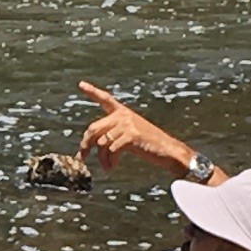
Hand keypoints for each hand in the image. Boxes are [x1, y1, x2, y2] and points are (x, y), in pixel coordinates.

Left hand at [74, 81, 194, 174]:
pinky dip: (110, 161)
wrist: (168, 150)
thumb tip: (91, 144)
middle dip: (85, 145)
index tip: (81, 84)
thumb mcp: (130, 133)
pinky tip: (113, 166)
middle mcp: (123, 115)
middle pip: (94, 128)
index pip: (105, 99)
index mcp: (123, 112)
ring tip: (108, 166)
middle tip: (82, 158)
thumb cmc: (149, 144)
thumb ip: (113, 133)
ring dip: (102, 158)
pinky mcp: (131, 135)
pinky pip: (111, 150)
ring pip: (102, 143)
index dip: (92, 91)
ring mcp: (127, 124)